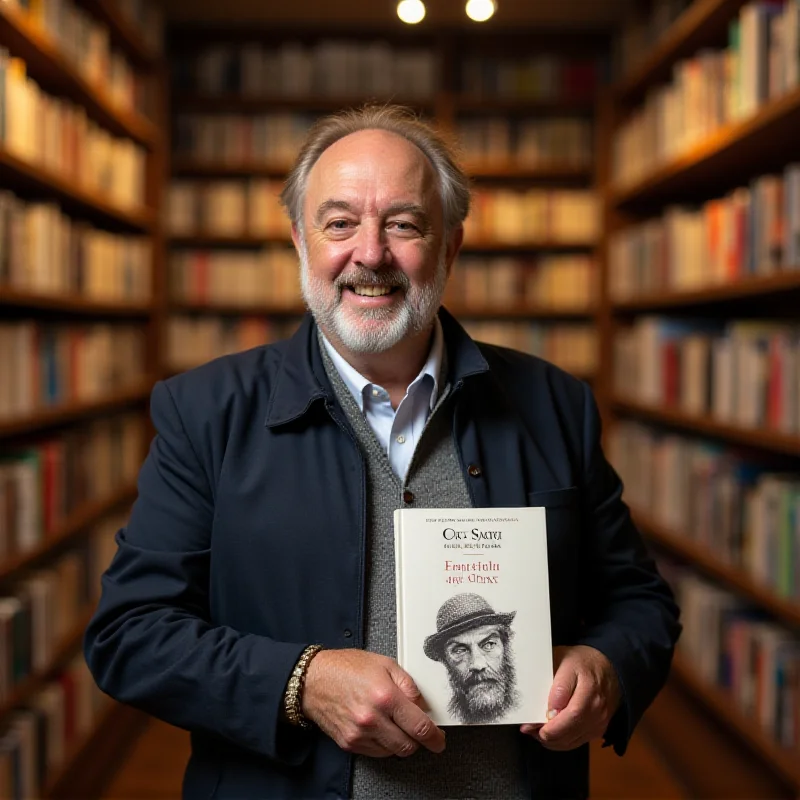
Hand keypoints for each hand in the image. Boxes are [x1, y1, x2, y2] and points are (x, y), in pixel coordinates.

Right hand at [301, 649, 445, 757]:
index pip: (419, 726)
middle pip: (409, 745)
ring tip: (392, 721)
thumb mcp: (385, 663)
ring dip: (400, 741)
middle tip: (416, 728)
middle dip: (417, 739)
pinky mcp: (350, 743)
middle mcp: (373, 718)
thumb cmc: (346, 668)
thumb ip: (408, 684)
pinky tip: (379, 726)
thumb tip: (422, 704)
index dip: (435, 737)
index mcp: (385, 696)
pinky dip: (384, 744)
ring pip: (394, 751)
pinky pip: (377, 753)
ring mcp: (360, 734)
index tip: (439, 740)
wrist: (313, 680)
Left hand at [520, 645, 620, 750]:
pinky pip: (577, 742)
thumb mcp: (563, 660)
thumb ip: (556, 685)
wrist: (607, 668)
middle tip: (530, 729)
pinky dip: (560, 742)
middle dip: (547, 733)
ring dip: (552, 740)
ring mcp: (599, 719)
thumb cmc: (582, 663)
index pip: (569, 708)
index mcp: (588, 684)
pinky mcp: (598, 729)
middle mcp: (596, 705)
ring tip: (536, 731)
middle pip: (571, 726)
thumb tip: (548, 712)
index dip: (549, 719)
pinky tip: (550, 735)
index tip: (532, 720)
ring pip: (573, 739)